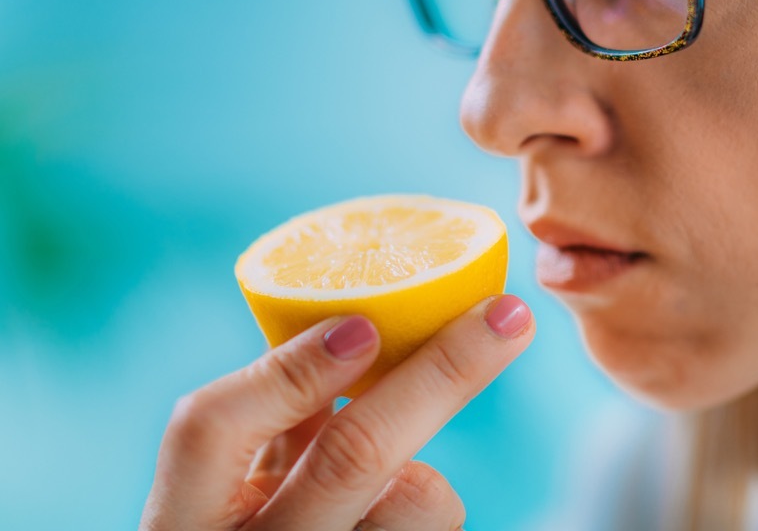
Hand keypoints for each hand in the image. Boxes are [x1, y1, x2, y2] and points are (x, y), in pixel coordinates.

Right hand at [140, 294, 534, 530]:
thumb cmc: (244, 525)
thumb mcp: (228, 482)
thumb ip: (272, 415)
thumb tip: (357, 319)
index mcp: (183, 517)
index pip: (210, 430)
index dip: (289, 371)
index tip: (364, 324)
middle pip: (353, 453)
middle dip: (443, 371)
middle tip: (508, 314)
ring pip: (417, 499)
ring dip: (424, 469)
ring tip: (389, 482)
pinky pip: (435, 523)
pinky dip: (425, 503)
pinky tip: (390, 513)